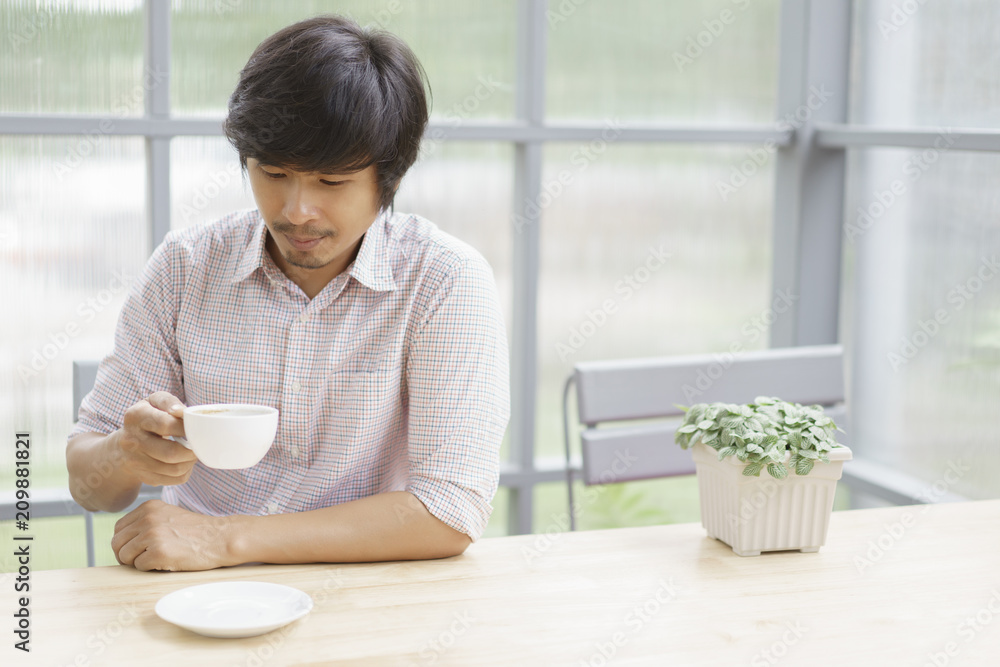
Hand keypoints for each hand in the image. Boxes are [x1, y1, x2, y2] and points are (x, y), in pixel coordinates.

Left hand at [111, 500, 237, 570]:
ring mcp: (152, 535)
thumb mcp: (169, 516)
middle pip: (117, 543)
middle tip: (141, 560)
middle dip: (125, 555)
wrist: (220, 538)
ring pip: (124, 556)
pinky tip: (166, 562)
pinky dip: (150, 569)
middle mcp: (148, 518)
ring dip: (137, 563)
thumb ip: (146, 522)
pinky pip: (139, 567)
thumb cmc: (197, 531)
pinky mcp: (158, 552)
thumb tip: (122, 542)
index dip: (125, 542)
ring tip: (156, 560)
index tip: (137, 549)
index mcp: (149, 507)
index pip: (119, 528)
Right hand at [114, 391, 197, 486]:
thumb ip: (169, 402)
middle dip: (192, 450)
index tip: (196, 426)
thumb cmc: (148, 417)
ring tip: (193, 452)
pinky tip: (185, 461)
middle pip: (171, 453)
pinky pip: (174, 479)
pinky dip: (186, 471)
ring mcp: (135, 462)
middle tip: (199, 444)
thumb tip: (182, 412)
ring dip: (191, 462)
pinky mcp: (144, 477)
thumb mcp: (154, 402)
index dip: (186, 427)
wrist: (124, 444)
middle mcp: (131, 440)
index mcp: (135, 416)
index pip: (166, 424)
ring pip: (174, 469)